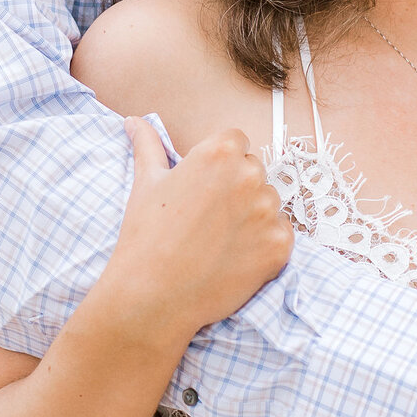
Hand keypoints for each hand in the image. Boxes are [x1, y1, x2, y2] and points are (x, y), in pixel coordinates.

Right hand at [94, 118, 292, 351]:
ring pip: (268, 203)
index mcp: (220, 152)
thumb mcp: (146, 182)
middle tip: (207, 218)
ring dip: (252, 216)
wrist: (154, 295)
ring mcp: (269, 211)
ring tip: (218, 240)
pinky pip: (281, 234)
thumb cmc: (146, 236)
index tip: (205, 187)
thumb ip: (148, 145)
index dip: (221, 165)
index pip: (237, 142)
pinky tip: (234, 257)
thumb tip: (134, 121)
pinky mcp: (280, 245)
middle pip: (254, 171)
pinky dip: (264, 244)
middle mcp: (250, 175)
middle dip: (237, 189)